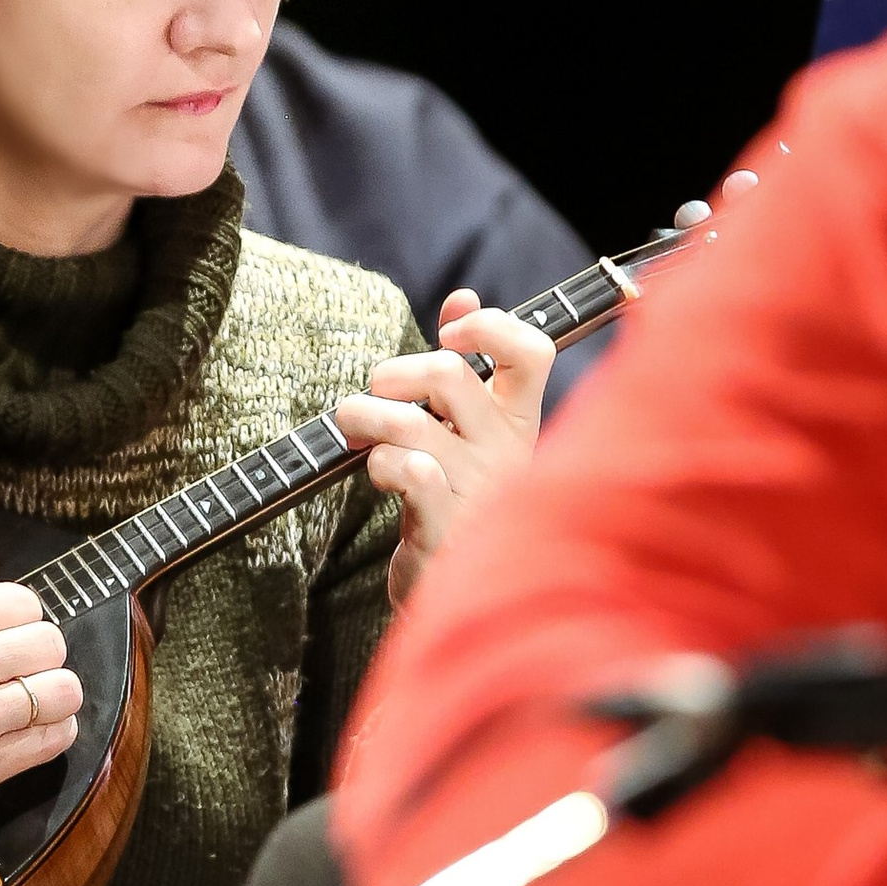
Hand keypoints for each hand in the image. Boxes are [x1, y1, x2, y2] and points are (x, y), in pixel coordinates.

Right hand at [0, 568, 83, 885]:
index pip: (25, 602)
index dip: (21, 617)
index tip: (8, 634)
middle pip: (51, 643)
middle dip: (39, 652)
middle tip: (17, 667)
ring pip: (64, 692)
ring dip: (53, 692)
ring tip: (29, 698)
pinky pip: (53, 741)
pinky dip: (54, 731)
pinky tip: (31, 728)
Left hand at [333, 292, 555, 609]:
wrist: (452, 589)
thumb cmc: (454, 497)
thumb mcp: (467, 429)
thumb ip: (467, 363)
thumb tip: (462, 296)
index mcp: (519, 421)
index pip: (532, 351)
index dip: (489, 326)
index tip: (447, 335)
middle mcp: (506, 451)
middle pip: (447, 375)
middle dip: (392, 372)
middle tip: (374, 392)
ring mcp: (478, 491)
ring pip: (411, 423)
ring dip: (365, 416)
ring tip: (353, 427)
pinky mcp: (446, 529)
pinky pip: (410, 472)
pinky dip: (380, 462)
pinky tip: (378, 472)